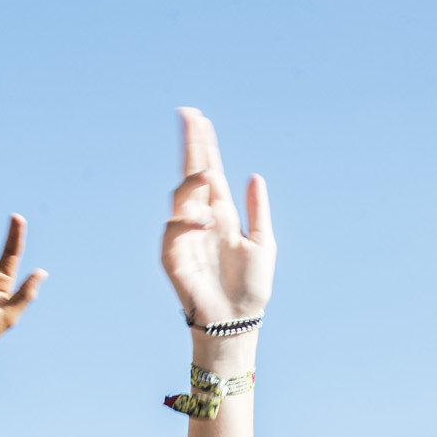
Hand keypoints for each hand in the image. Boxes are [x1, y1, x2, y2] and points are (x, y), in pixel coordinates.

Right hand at [161, 108, 273, 328]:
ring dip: (192, 182)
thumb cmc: (251, 286)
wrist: (236, 320)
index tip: (199, 118)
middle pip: (191, 173)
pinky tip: (203, 219)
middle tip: (189, 117)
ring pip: (181, 196)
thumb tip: (254, 176)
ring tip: (207, 173)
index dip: (205, 145)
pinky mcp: (173, 254)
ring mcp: (185, 233)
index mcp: (222, 212)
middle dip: (190, 145)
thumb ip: (257, 210)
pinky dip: (187, 221)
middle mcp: (201, 217)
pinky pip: (174, 229)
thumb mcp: (263, 243)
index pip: (211, 170)